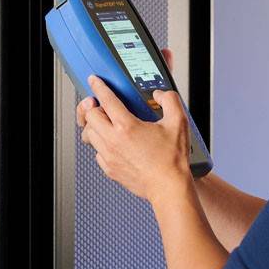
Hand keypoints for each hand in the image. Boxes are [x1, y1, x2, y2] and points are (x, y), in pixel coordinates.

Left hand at [76, 73, 191, 201]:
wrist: (168, 188)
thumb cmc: (172, 160)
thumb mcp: (178, 122)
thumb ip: (170, 101)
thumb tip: (159, 95)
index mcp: (127, 126)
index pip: (106, 100)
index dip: (98, 86)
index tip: (94, 81)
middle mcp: (113, 141)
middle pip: (90, 116)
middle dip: (93, 107)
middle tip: (101, 105)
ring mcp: (109, 156)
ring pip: (90, 134)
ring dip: (95, 126)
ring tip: (106, 123)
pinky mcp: (109, 169)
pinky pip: (97, 152)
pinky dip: (101, 144)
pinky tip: (113, 143)